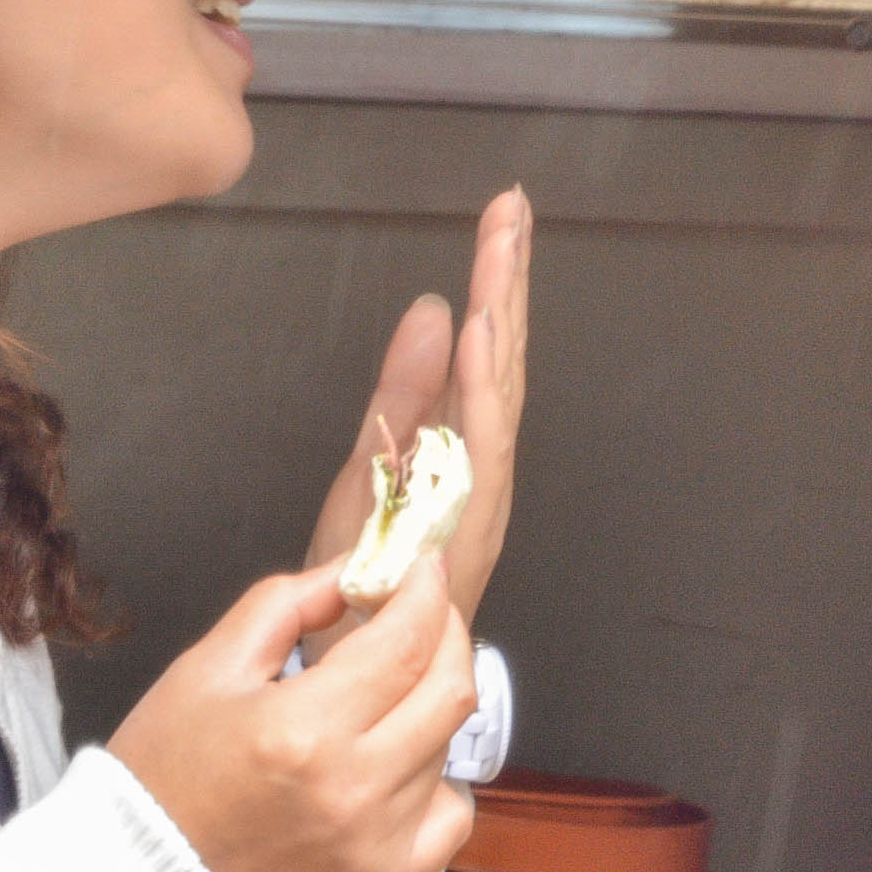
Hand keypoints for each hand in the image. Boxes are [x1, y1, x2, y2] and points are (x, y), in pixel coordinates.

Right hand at [107, 560, 478, 871]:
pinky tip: (393, 771)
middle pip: (451, 692)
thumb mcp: (206, 670)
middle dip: (447, 636)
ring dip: (426, 710)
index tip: (422, 568)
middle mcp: (352, 790)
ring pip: (449, 751)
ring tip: (380, 702)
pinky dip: (436, 785)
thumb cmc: (162, 779)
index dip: (426, 592)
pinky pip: (450, 819)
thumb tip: (356, 571)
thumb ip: (286, 604)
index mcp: (301, 728)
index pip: (406, 641)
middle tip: (423, 617)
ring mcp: (376, 848)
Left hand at [298, 187, 534, 618]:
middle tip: (512, 210)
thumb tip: (434, 307)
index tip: (503, 216)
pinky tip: (478, 332)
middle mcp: (484, 468)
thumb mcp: (373, 460)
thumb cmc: (368, 574)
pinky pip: (477, 445)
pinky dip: (479, 385)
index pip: (486, 350)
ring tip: (501, 254)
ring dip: (501, 318)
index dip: (499, 281)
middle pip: (502, 360)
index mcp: (465, 446)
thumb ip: (406, 387)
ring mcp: (478, 497)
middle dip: (508, 281)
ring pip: (497, 392)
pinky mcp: (463, 526)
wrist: (359, 661)